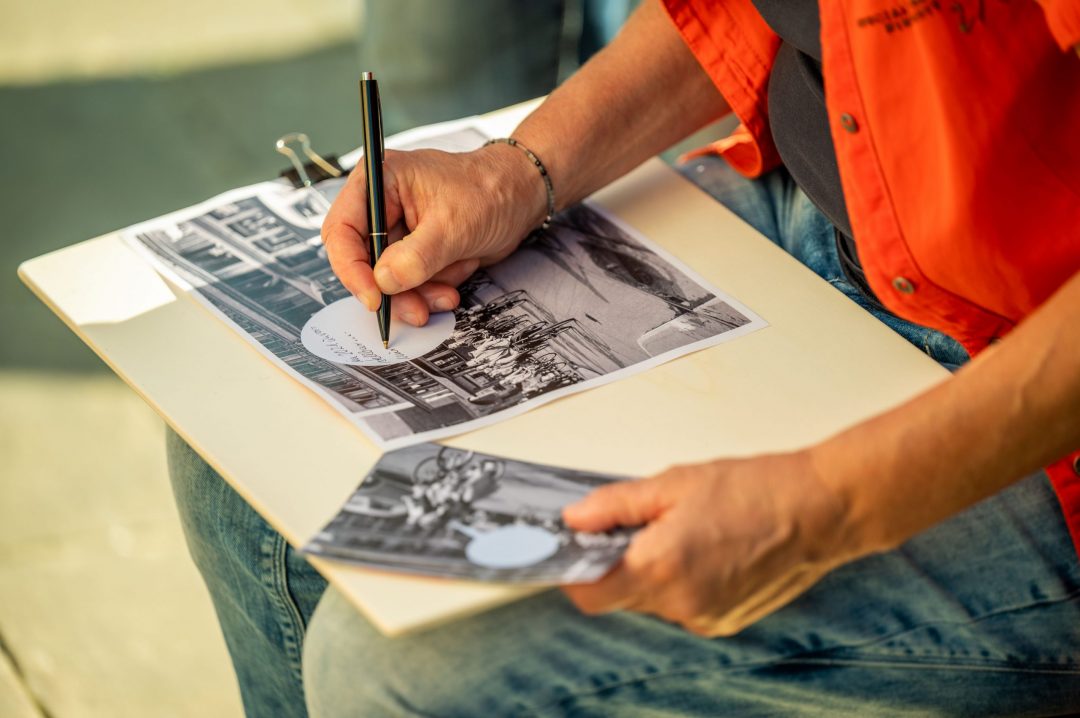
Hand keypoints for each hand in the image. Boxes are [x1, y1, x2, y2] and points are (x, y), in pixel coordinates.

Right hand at [321, 144, 546, 325]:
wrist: (521, 197)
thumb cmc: (490, 191)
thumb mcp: (453, 226)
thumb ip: (416, 257)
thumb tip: (383, 281)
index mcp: (380, 181)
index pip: (343, 229)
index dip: (351, 267)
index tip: (373, 297)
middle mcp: (383, 206)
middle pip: (362, 261)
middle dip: (390, 290)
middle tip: (413, 309)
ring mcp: (399, 232)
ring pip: (387, 279)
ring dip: (414, 295)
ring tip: (445, 296)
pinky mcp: (415, 252)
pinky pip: (410, 284)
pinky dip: (429, 292)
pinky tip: (451, 285)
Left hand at [562, 452, 857, 635]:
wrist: (820, 510)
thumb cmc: (755, 489)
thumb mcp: (673, 483)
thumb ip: (615, 505)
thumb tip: (573, 518)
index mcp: (661, 566)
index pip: (589, 593)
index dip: (572, 572)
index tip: (571, 550)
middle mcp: (680, 603)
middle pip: (619, 596)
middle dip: (615, 563)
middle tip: (633, 525)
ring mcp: (703, 617)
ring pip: (650, 601)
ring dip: (650, 572)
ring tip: (680, 531)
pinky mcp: (722, 621)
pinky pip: (680, 605)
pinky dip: (678, 582)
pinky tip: (704, 549)